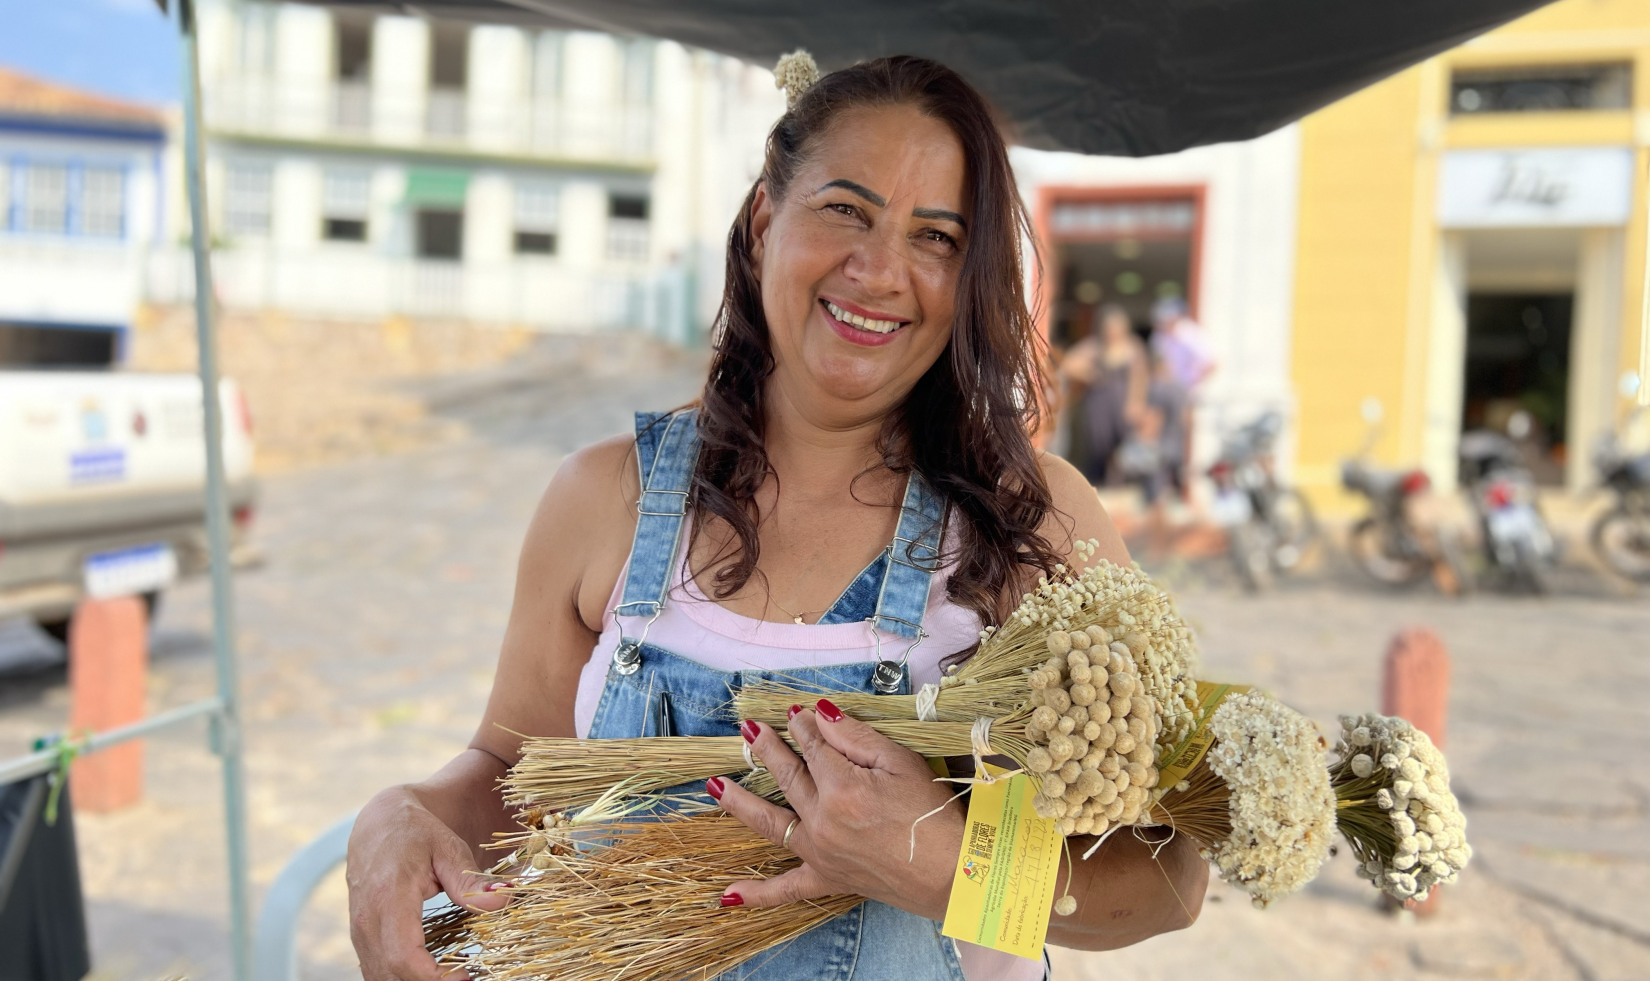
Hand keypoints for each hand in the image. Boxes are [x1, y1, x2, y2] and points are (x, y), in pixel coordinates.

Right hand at [347, 786, 507, 980]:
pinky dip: (403, 978)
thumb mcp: (448, 848)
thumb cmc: (416, 833)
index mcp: (389, 896)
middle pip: (392, 974)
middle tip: (468, 978)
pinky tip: (433, 974)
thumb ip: (471, 880)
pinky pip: (377, 971)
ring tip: (454, 975)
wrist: (377, 824)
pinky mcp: (361, 939)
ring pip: (381, 978)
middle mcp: (367, 920)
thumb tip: (504, 900)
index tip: (467, 978)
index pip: (403, 955)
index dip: (434, 977)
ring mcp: (359, 932)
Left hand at [710, 699, 965, 917]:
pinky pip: (785, 890)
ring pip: (769, 822)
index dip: (804, 725)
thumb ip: (856, 737)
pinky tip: (726, 895)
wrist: (953, 873)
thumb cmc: (934, 814)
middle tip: (751, 729)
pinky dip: (756, 895)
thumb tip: (820, 713)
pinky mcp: (827, 879)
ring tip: (713, 784)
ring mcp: (820, 852)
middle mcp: (822, 820)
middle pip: (787, 775)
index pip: (813, 746)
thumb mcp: (901, 762)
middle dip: (767, 748)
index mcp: (841, 787)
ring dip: (739, 802)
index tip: (797, 711)